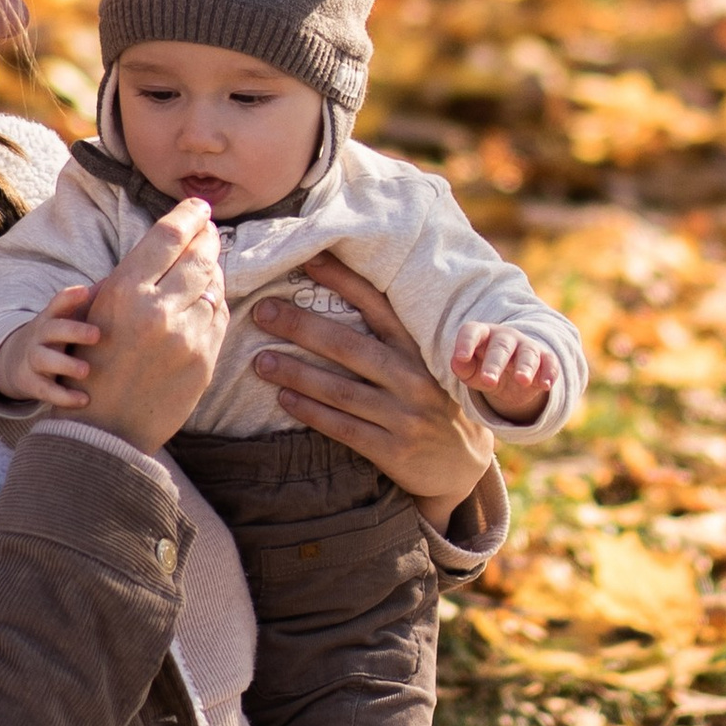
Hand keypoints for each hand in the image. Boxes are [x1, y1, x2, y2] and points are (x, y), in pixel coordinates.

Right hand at [0, 287, 98, 410]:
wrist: (14, 362)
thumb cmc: (55, 337)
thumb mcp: (66, 319)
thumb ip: (88, 304)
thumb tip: (116, 281)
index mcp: (51, 318)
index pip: (58, 303)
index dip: (70, 297)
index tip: (84, 291)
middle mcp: (40, 336)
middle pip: (52, 329)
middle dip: (73, 331)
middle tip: (96, 335)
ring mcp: (32, 359)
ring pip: (44, 359)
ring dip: (66, 365)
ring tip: (86, 371)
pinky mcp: (31, 383)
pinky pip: (45, 390)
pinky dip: (63, 397)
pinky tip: (83, 400)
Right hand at [70, 199, 225, 453]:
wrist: (104, 427)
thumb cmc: (94, 364)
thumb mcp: (101, 311)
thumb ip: (137, 276)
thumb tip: (176, 239)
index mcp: (124, 292)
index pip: (168, 236)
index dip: (188, 214)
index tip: (199, 205)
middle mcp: (157, 311)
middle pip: (198, 255)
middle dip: (207, 235)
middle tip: (209, 226)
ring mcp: (185, 336)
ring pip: (213, 283)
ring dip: (213, 267)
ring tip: (208, 257)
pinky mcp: (204, 359)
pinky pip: (219, 315)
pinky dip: (215, 300)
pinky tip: (207, 295)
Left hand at [250, 254, 494, 518]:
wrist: (464, 465)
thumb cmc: (434, 405)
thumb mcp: (426, 366)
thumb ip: (393, 341)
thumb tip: (336, 303)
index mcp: (418, 350)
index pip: (377, 306)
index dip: (343, 280)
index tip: (308, 260)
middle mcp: (413, 378)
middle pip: (347, 346)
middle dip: (301, 326)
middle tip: (263, 312)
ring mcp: (404, 416)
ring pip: (339, 390)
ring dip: (295, 373)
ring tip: (261, 361)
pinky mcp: (394, 450)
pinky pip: (342, 427)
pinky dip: (310, 411)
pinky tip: (284, 398)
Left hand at [452, 322, 556, 424]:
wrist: (511, 376)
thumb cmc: (484, 368)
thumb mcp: (470, 371)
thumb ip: (462, 367)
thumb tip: (457, 361)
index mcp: (483, 335)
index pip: (472, 332)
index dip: (466, 343)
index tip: (461, 358)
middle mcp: (506, 337)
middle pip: (501, 347)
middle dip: (495, 363)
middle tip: (488, 380)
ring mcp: (526, 346)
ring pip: (528, 353)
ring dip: (525, 366)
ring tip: (522, 380)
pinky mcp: (545, 359)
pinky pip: (549, 363)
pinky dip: (549, 373)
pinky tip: (545, 385)